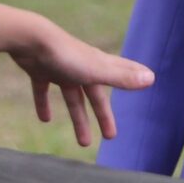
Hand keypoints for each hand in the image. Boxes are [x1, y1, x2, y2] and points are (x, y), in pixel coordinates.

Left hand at [8, 20, 152, 148]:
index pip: (120, 73)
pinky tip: (44, 119)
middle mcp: (81, 66)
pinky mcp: (39, 70)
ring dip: (78, 118)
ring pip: (72, 97)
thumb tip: (152, 78)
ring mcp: (59, 68)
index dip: (133, 78)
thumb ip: (122, 77)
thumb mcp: (96, 71)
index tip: (148, 79)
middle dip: (103, 115)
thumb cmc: (66, 56)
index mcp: (97, 65)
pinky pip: (43, 90)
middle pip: (94, 95)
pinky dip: (44, 104)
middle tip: (110, 137)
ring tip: (83, 143)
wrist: (31, 39)